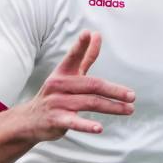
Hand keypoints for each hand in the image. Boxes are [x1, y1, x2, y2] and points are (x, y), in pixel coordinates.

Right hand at [11, 31, 134, 141]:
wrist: (30, 120)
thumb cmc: (56, 94)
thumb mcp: (68, 74)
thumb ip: (84, 56)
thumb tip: (95, 34)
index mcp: (62, 72)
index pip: (73, 56)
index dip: (80, 46)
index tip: (88, 34)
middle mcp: (59, 85)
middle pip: (92, 85)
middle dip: (114, 90)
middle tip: (132, 96)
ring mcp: (57, 103)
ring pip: (90, 102)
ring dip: (112, 107)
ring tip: (129, 109)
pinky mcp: (57, 120)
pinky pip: (74, 122)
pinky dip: (87, 125)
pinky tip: (99, 128)